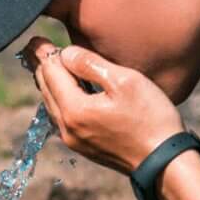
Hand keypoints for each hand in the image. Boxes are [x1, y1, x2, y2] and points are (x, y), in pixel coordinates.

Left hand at [22, 37, 184, 175]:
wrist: (165, 162)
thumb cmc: (151, 118)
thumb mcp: (124, 81)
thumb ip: (90, 64)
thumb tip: (65, 54)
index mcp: (74, 109)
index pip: (50, 73)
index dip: (43, 52)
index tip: (34, 38)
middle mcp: (68, 128)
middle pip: (46, 89)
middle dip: (41, 66)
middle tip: (34, 47)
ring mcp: (75, 141)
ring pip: (52, 105)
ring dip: (49, 83)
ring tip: (46, 65)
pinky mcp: (85, 147)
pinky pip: (63, 118)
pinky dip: (59, 99)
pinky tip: (66, 91)